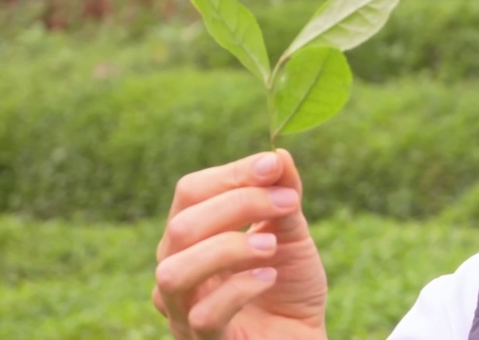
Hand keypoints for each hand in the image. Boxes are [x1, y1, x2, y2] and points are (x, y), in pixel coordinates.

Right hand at [154, 150, 327, 338]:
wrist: (303, 338)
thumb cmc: (289, 287)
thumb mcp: (292, 233)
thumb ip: (283, 195)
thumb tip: (279, 155)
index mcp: (193, 237)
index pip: (190, 192)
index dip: (231, 174)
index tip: (272, 165)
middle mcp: (177, 269)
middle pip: (182, 226)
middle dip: (238, 205)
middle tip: (287, 204)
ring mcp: (184, 311)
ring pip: (175, 270)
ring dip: (228, 248)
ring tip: (271, 246)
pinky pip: (203, 315)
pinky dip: (239, 289)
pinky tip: (269, 278)